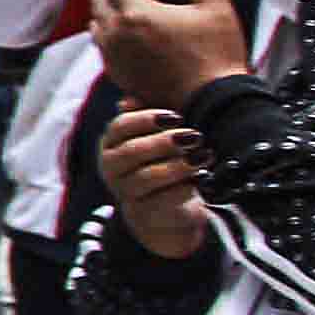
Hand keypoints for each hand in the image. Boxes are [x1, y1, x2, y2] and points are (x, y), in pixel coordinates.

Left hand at [87, 0, 245, 108]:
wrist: (214, 105)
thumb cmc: (218, 58)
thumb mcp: (218, 10)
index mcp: (138, 14)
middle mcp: (118, 35)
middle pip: (99, 2)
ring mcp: (115, 58)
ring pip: (97, 26)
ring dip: (106, 15)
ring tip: (124, 10)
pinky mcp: (119, 78)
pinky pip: (104, 50)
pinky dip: (110, 39)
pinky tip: (129, 40)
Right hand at [99, 105, 214, 259]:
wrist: (164, 208)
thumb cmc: (162, 162)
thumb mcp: (157, 135)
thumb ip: (147, 117)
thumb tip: (129, 100)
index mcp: (111, 143)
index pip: (120, 126)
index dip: (147, 119)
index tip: (176, 116)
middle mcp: (112, 168)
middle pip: (132, 151)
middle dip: (165, 142)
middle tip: (195, 136)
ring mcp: (125, 192)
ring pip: (146, 177)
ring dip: (177, 166)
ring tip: (203, 157)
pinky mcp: (144, 214)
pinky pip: (162, 201)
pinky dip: (184, 189)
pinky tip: (202, 179)